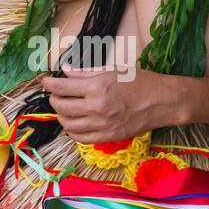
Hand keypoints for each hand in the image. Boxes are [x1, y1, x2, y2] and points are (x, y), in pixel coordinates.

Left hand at [39, 63, 182, 144]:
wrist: (163, 102)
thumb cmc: (141, 82)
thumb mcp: (113, 70)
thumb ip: (86, 73)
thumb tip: (65, 71)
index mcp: (98, 87)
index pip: (62, 87)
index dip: (49, 84)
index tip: (46, 81)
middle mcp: (97, 107)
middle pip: (61, 107)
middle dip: (54, 99)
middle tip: (55, 94)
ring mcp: (102, 125)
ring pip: (68, 124)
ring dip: (61, 116)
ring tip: (64, 109)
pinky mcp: (108, 137)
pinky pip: (80, 138)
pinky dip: (72, 131)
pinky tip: (73, 123)